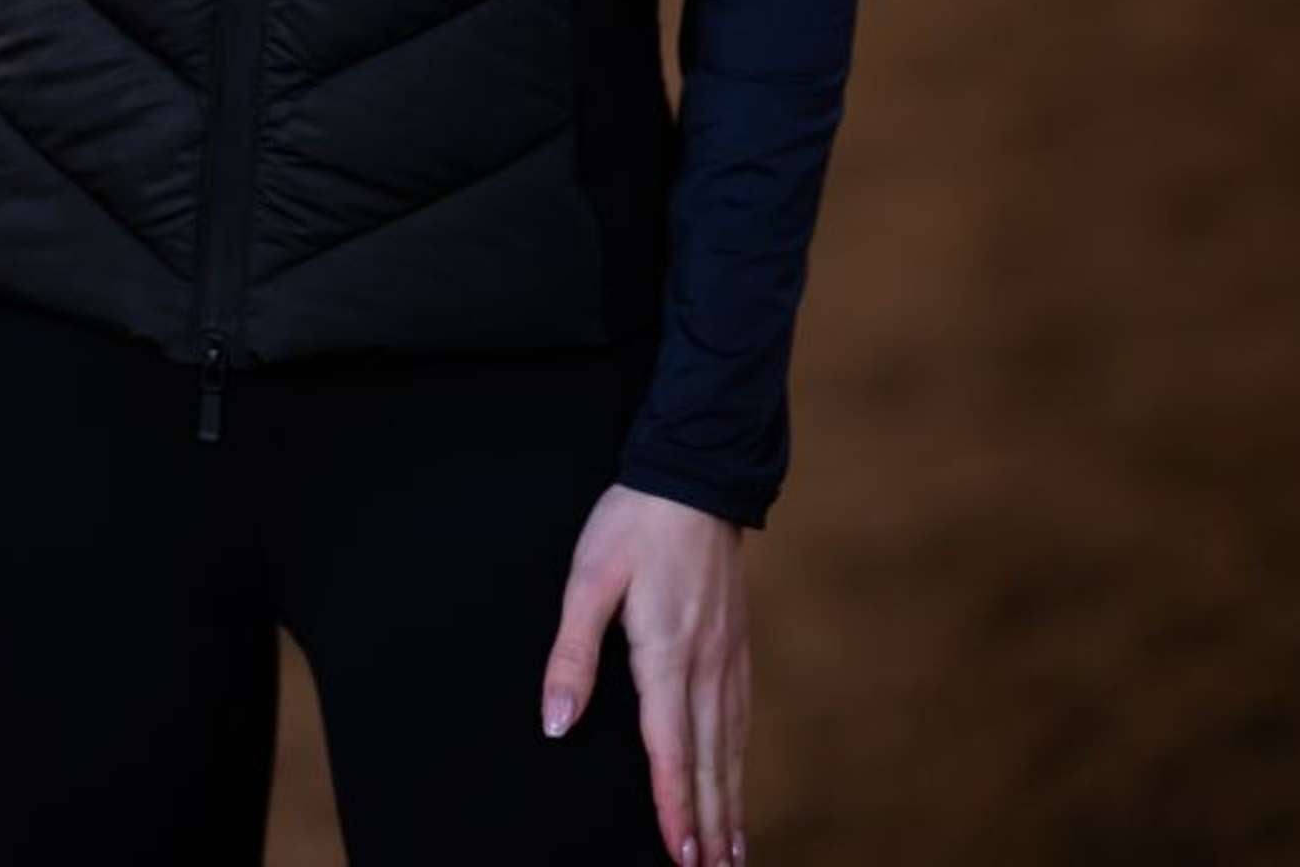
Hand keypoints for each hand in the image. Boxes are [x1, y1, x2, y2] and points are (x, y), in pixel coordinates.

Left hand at [538, 480, 749, 866]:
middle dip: (710, 821)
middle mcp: (704, 662)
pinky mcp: (736, 637)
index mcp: (665, 653)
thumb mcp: (589, 577)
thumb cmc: (636, 522)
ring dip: (731, 797)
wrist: (696, 471)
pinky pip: (742, 712)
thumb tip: (557, 721)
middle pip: (709, 758)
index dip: (673, 806)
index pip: (669, 748)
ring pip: (731, 741)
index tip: (681, 856)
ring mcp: (727, 651)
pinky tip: (738, 773)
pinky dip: (741, 756)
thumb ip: (572, 652)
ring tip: (734, 848)